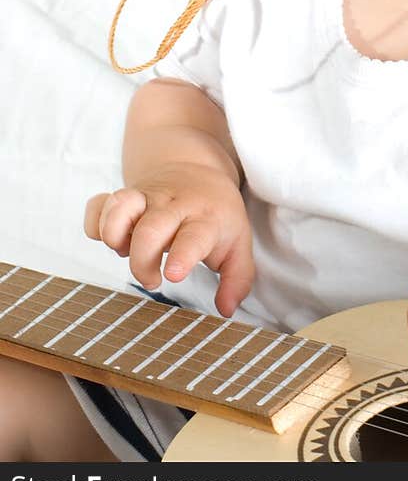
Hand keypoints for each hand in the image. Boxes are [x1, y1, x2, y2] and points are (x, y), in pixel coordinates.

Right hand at [84, 164, 254, 316]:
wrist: (197, 171)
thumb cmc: (216, 215)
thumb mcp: (238, 243)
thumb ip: (238, 279)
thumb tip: (227, 309)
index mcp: (204, 218)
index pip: (194, 236)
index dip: (182, 255)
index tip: (172, 274)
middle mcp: (173, 206)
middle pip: (150, 229)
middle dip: (143, 260)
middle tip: (153, 279)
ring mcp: (145, 198)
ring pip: (120, 206)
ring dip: (113, 234)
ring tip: (124, 250)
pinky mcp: (123, 198)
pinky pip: (97, 205)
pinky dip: (94, 223)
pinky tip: (108, 237)